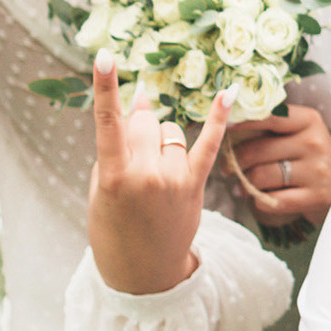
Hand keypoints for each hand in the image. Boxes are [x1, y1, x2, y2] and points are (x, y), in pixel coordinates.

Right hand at [86, 51, 231, 295]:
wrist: (144, 274)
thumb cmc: (113, 228)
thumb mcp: (101, 190)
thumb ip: (116, 147)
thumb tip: (141, 100)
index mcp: (114, 177)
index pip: (107, 123)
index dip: (104, 87)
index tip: (104, 56)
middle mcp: (147, 175)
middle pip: (143, 123)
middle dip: (137, 127)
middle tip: (134, 152)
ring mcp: (175, 180)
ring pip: (169, 132)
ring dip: (161, 140)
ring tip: (153, 172)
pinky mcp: (196, 185)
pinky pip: (210, 144)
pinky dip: (220, 118)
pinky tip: (229, 92)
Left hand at [226, 105, 330, 228]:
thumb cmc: (310, 151)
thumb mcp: (300, 130)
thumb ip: (272, 124)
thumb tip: (227, 120)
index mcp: (308, 120)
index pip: (269, 117)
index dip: (242, 122)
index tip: (224, 127)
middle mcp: (314, 142)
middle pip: (258, 150)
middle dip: (235, 160)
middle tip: (226, 168)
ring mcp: (316, 170)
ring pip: (261, 176)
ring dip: (245, 183)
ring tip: (241, 186)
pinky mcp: (316, 196)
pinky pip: (273, 200)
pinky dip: (260, 201)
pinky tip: (259, 199)